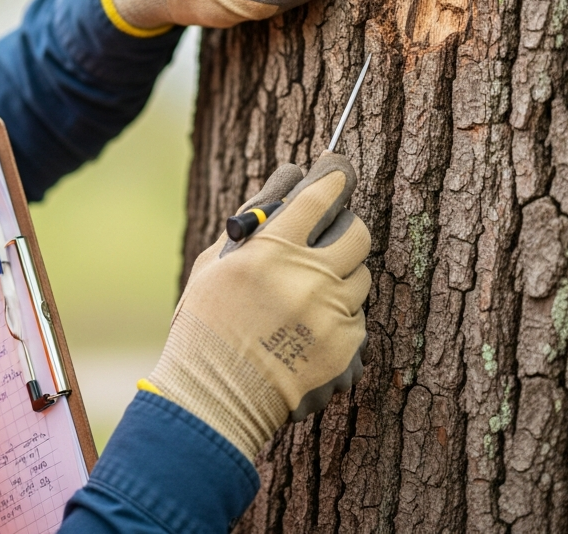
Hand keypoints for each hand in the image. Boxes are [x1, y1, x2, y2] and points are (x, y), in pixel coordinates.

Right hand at [145, 152, 370, 460]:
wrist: (216, 395)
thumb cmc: (206, 324)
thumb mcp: (217, 263)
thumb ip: (255, 222)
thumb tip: (289, 179)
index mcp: (273, 250)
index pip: (320, 197)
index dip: (335, 178)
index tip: (340, 172)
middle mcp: (309, 278)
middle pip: (357, 233)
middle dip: (347, 229)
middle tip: (332, 238)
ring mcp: (331, 315)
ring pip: (361, 279)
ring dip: (341, 280)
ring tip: (308, 299)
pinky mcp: (346, 348)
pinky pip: (358, 319)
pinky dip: (340, 320)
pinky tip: (309, 332)